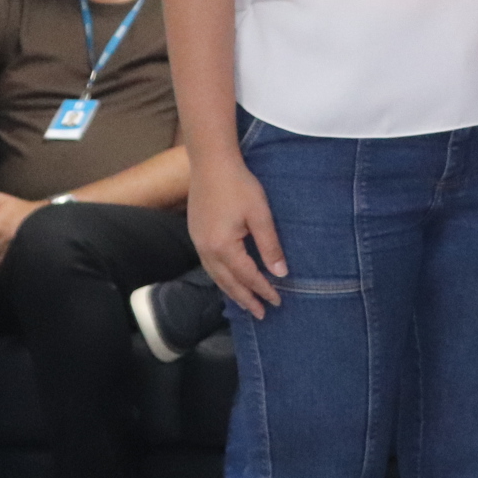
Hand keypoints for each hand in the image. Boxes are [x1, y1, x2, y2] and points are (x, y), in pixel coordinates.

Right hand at [190, 151, 286, 318]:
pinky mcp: (196, 235)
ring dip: (232, 291)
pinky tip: (228, 278)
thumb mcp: (260, 215)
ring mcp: (198, 244)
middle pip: (228, 283)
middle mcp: (207, 251)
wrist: (211, 164)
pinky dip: (221, 277)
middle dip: (246, 299)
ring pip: (216, 276)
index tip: (277, 302)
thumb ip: (270, 245)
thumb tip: (280, 273)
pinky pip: (209, 266)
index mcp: (223, 248)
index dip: (263, 290)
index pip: (247, 277)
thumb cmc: (239, 186)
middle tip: (261, 314)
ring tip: (246, 302)